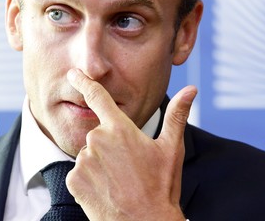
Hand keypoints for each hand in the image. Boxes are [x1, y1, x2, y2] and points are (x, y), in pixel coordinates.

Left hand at [65, 68, 195, 220]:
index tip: (73, 72)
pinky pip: (79, 174)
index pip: (98, 97)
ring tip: (119, 181)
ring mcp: (83, 161)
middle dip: (109, 146)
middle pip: (98, 135)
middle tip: (128, 167)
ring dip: (99, 164)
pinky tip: (107, 190)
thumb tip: (191, 89)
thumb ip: (177, 115)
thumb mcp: (171, 149)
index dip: (84, 82)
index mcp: (120, 129)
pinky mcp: (74, 181)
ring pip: (88, 155)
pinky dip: (89, 180)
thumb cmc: (161, 187)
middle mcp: (97, 141)